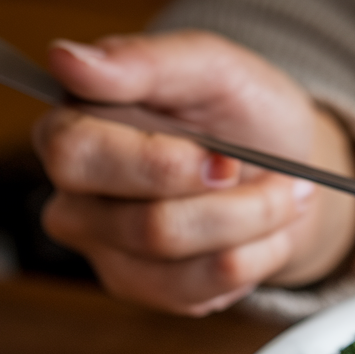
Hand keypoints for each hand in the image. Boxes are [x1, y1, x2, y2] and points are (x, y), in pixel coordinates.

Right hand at [33, 31, 354, 315]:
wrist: (284, 166)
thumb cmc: (238, 111)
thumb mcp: (212, 67)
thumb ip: (145, 60)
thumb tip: (68, 62)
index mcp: (72, 128)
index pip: (76, 157)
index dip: (160, 166)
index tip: (227, 159)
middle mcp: (76, 197)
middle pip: (145, 226)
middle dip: (237, 207)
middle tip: (285, 179)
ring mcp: (107, 251)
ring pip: (182, 262)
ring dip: (257, 228)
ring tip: (286, 196)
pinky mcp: (144, 288)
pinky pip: (202, 293)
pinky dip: (257, 258)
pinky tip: (267, 232)